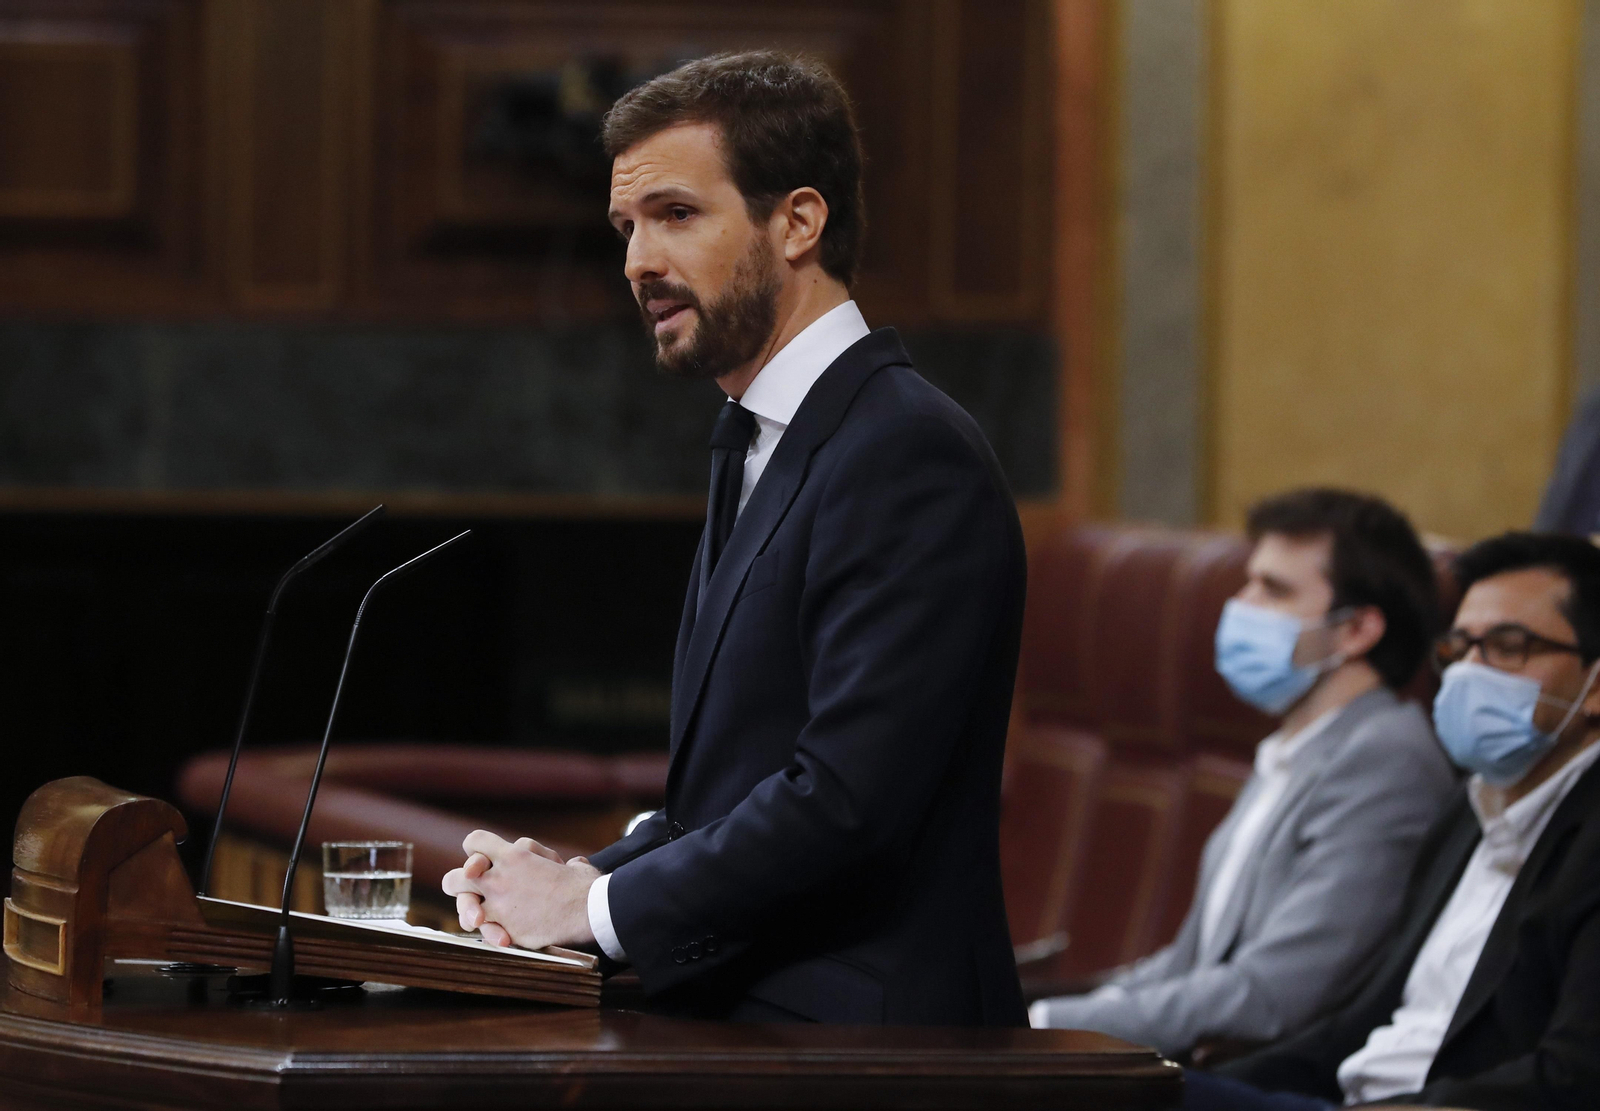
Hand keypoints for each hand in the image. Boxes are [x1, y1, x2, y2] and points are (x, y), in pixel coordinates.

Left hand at [441, 831, 598, 950]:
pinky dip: (490, 935)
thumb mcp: (570, 865)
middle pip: (455, 877)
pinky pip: (483, 931)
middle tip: (474, 892)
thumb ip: (562, 865)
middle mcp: (498, 877)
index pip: (475, 841)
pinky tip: (502, 937)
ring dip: (468, 913)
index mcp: (513, 855)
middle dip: (460, 885)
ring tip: (479, 919)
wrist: (587, 909)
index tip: (486, 862)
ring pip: (463, 907)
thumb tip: (573, 864)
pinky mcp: (503, 927)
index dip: (477, 851)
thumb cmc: (584, 885)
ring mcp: (497, 904)